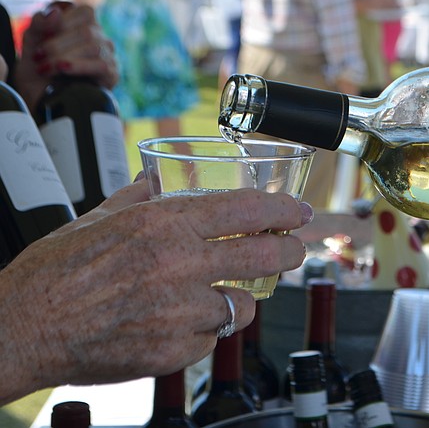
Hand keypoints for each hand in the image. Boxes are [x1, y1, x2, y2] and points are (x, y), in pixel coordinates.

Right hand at [0, 180, 310, 403]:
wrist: (22, 328)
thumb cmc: (52, 275)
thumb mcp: (94, 219)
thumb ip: (135, 198)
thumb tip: (153, 180)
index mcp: (161, 224)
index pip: (244, 209)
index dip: (281, 209)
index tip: (298, 211)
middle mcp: (177, 264)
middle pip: (263, 255)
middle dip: (290, 252)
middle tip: (295, 251)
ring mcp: (178, 310)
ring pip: (242, 305)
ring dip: (240, 300)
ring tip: (226, 296)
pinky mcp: (173, 350)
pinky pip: (210, 339)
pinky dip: (205, 331)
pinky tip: (185, 324)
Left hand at [16, 2, 117, 110]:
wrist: (44, 103)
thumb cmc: (38, 73)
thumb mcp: (31, 45)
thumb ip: (39, 25)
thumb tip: (55, 11)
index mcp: (83, 25)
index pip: (85, 12)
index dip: (64, 22)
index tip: (43, 36)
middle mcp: (100, 37)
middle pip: (87, 31)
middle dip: (58, 44)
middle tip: (39, 58)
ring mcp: (108, 56)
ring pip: (94, 47)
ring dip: (65, 57)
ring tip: (46, 68)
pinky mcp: (112, 75)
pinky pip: (101, 66)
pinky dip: (80, 66)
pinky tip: (64, 70)